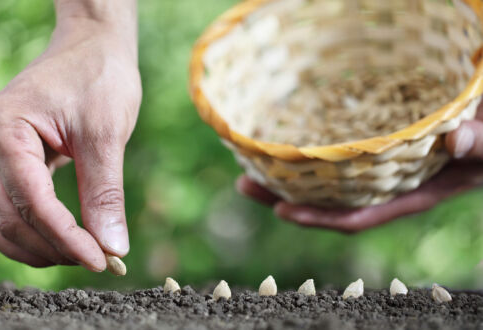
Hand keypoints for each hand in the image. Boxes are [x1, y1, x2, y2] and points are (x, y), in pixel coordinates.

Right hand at [0, 0, 139, 270]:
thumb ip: (105, 193)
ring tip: (84, 253)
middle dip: (55, 247)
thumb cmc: (99, 78)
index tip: (103, 260)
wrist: (91, 47)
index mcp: (5, 131)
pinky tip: (65, 238)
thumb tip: (114, 248)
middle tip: (101, 259)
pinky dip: (32, 232)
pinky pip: (5, 210)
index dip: (67, 238)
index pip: (32, 202)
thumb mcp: (106, 134)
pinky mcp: (6, 161)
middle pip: (10, 219)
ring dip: (38, 247)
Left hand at [237, 106, 482, 232]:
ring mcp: (376, 170)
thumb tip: (455, 141)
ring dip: (287, 176)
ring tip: (249, 165)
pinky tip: (285, 148)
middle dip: (285, 197)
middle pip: (328, 201)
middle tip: (245, 183)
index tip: (283, 210)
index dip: (321, 217)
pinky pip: (335, 159)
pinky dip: (310, 157)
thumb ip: (481, 146)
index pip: (359, 215)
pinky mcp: (374, 151)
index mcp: (410, 195)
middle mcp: (386, 187)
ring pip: (325, 180)